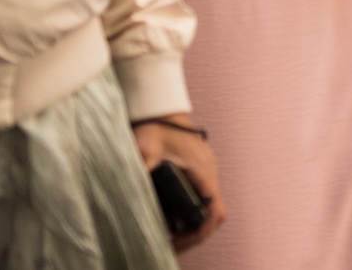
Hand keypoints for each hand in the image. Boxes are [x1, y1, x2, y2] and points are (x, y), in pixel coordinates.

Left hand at [133, 115, 224, 249]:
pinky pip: (200, 197)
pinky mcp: (196, 170)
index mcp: (202, 172)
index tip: (177, 242)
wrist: (161, 108)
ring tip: (166, 234)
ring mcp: (204, 172)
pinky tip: (167, 216)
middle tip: (168, 244)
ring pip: (207, 206)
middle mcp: (208, 174)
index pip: (214, 211)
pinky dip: (188, 211)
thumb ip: (144, 167)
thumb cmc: (156, 126)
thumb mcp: (145, 148)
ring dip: (191, 223)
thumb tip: (137, 188)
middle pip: (213, 213)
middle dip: (194, 233)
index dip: (200, 232)